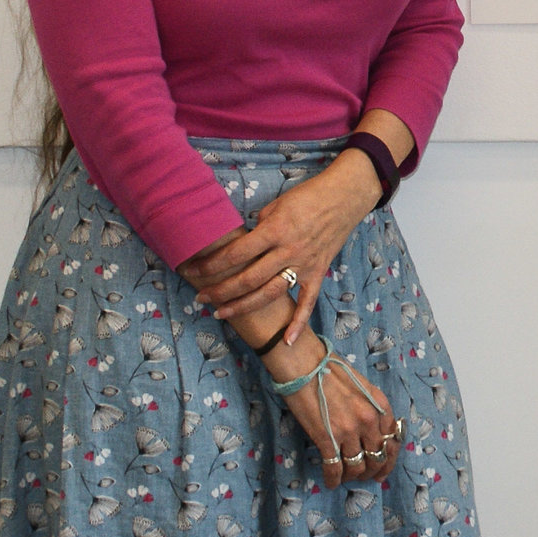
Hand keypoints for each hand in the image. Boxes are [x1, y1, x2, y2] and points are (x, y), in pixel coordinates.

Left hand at [183, 155, 379, 343]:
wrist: (345, 196)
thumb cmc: (308, 195)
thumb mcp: (277, 204)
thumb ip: (259, 227)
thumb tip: (244, 243)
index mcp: (276, 230)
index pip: (237, 253)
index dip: (211, 264)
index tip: (192, 269)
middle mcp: (288, 251)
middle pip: (248, 278)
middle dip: (220, 290)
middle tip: (200, 297)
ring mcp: (304, 265)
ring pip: (269, 293)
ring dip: (243, 306)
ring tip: (220, 313)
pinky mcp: (318, 272)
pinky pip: (308, 302)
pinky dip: (299, 323)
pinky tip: (287, 341)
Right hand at [262, 332, 401, 491]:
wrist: (304, 363)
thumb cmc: (329, 367)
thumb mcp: (361, 385)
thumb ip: (369, 407)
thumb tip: (369, 429)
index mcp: (379, 404)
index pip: (393, 440)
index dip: (389, 458)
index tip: (382, 468)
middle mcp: (369, 419)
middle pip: (378, 457)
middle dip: (373, 471)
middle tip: (365, 477)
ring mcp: (348, 431)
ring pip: (357, 466)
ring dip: (352, 476)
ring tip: (346, 478)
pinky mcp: (326, 439)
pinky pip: (334, 468)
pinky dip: (333, 479)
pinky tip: (330, 482)